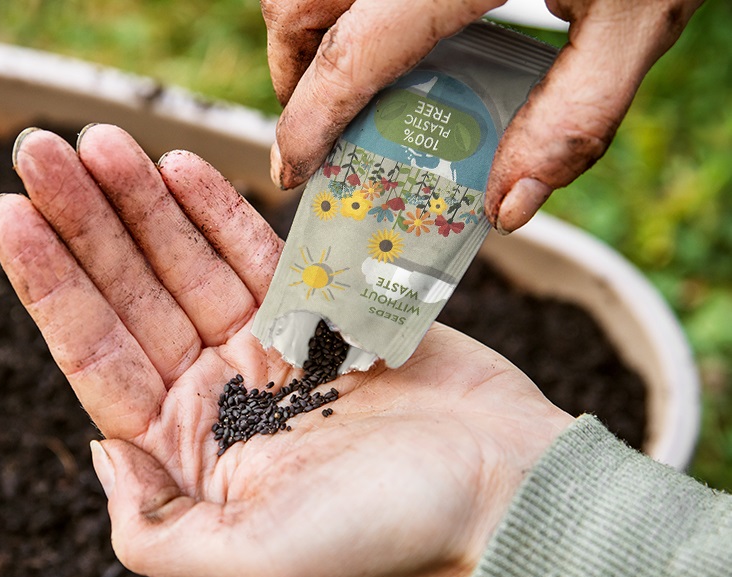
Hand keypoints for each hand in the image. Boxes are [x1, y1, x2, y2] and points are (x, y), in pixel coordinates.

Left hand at [0, 124, 572, 576]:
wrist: (506, 498)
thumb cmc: (386, 544)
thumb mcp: (248, 571)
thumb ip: (151, 531)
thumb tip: (100, 453)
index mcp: (191, 455)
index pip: (98, 359)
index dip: (49, 286)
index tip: (8, 213)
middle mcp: (220, 399)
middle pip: (132, 296)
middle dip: (84, 224)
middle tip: (39, 148)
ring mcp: (270, 352)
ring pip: (187, 263)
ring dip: (142, 201)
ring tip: (99, 141)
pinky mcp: (323, 314)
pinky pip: (258, 252)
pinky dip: (216, 211)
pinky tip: (178, 166)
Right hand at [263, 0, 702, 232]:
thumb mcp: (637, 19)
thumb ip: (574, 115)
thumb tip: (507, 204)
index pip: (351, 57)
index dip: (308, 123)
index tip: (293, 170)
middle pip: (296, 5)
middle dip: (292, 72)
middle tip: (319, 121)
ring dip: (307, 28)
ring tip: (344, 73)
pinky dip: (339, 1)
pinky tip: (383, 22)